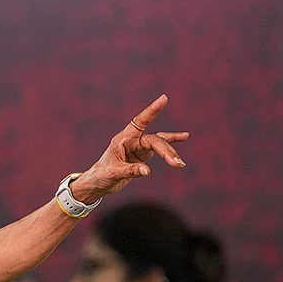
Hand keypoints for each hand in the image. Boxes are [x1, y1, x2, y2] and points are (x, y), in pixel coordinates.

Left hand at [71, 94, 188, 202]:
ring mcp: (138, 146)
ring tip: (180, 163)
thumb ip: (131, 171)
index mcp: (123, 139)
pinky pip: (159, 149)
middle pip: (154, 141)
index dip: (152, 110)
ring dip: (170, 152)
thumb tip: (148, 171)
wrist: (99, 182)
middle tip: (177, 163)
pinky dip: (170, 147)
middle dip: (166, 151)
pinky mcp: (143, 154)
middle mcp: (132, 140)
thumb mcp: (114, 173)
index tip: (163, 99)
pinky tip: (183, 137)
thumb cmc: (102, 175)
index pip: (139, 122)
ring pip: (159, 145)